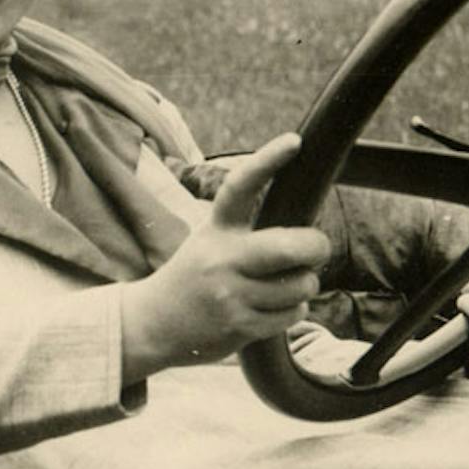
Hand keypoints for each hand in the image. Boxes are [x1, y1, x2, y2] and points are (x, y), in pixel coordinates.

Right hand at [121, 133, 330, 381]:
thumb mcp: (208, 241)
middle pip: (288, 246)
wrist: (152, 324)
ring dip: (304, 285)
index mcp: (215, 229)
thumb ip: (247, 231)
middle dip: (316, 246)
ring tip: (283, 285)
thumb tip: (303, 226)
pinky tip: (271, 308)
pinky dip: (293, 310)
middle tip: (316, 248)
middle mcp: (222, 259)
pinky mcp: (240, 327)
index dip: (267, 162)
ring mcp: (231, 295)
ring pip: (299, 285)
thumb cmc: (194, 276)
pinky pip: (292, 314)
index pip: (240, 188)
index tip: (294, 142)